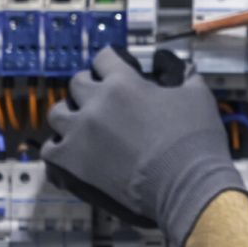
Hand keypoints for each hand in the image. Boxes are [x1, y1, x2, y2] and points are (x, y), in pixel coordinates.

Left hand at [45, 48, 245, 246]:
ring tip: (83, 127)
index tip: (115, 71)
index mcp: (123, 83)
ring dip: (69, 117)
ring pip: (57, 113)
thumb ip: (184, 74)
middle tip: (102, 102)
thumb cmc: (195, 144)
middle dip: (89, 89)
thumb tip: (179, 66)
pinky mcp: (71, 164)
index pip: (103, 58)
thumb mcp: (198, 96)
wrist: (188, 187)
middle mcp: (96, 104)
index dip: (110, 64)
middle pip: (76, 83)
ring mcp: (79, 134)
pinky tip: (72, 153)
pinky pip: (49, 149)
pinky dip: (58, 149)